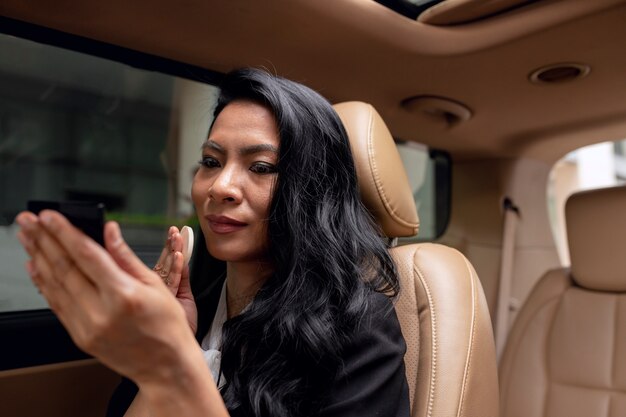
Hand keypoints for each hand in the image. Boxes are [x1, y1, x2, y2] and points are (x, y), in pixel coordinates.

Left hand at [15, 210, 198, 385]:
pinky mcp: (80, 337)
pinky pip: (56, 305)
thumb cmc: (167, 326)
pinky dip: (43, 283)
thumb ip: (126, 256)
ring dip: (38, 257)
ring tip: (27, 237)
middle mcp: (101, 312)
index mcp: (123, 295)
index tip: (49, 215)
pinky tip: (36, 266)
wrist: (165, 366)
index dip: (65, 232)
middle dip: (43, 239)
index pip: (87, 255)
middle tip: (29, 220)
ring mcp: (87, 327)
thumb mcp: (156, 285)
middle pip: (65, 267)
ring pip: (55, 285)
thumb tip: (109, 231)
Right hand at [151, 226, 196, 333]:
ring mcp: (158, 295)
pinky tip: (178, 256)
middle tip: (174, 230)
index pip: (162, 262)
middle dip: (169, 245)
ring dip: (171, 251)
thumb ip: (182, 275)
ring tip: (177, 236)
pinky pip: (171, 281)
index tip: (174, 232)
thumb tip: (182, 252)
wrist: (177, 351)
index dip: (169, 247)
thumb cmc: (180, 326)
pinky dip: (176, 268)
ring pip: (164, 268)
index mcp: (158, 288)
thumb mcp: (184, 296)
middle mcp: (155, 291)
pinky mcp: (164, 302)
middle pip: (162, 262)